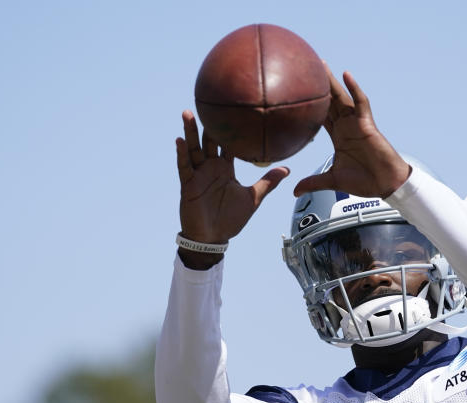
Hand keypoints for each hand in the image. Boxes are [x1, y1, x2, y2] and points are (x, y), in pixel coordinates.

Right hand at [175, 110, 288, 246]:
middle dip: (209, 124)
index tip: (233, 109)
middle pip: (208, 141)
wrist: (214, 237)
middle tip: (210, 102)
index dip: (229, 129)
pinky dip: (181, 154)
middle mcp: (210, 167)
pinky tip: (179, 140)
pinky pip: (184, 166)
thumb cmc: (231, 218)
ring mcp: (198, 175)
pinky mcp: (188, 184)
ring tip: (187, 113)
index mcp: (225, 168)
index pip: (227, 144)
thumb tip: (287, 169)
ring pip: (193, 149)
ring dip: (190, 132)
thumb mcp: (253, 198)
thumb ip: (268, 182)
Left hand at [293, 66, 409, 198]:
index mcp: (338, 135)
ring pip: (341, 98)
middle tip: (303, 67)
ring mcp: (356, 123)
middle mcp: (345, 126)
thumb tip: (294, 192)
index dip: (308, 104)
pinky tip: (346, 75)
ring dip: (332, 81)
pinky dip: (354, 88)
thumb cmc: (364, 181)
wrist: (385, 185)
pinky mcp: (367, 123)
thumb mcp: (332, 181)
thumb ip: (314, 183)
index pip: (319, 116)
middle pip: (328, 101)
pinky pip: (361, 102)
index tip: (295, 92)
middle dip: (318, 85)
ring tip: (321, 63)